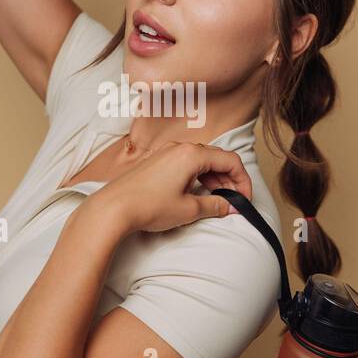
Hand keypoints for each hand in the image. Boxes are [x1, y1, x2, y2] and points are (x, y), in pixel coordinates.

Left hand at [81, 140, 252, 235]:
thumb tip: (230, 206)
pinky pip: (185, 163)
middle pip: (217, 157)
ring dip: (214, 177)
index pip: (230, 160)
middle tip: (234, 200)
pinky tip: (197, 192)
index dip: (243, 180)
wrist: (113, 208)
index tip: (244, 199)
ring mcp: (166, 153)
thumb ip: (214, 205)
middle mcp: (180, 148)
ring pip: (201, 160)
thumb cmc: (148, 206)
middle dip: (230, 179)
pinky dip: (198, 176)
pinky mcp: (156, 162)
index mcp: (192, 154)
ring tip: (218, 199)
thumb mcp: (188, 209)